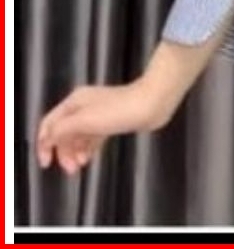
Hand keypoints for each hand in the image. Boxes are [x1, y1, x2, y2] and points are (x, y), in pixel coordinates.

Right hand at [36, 79, 168, 175]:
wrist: (152, 103)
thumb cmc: (119, 110)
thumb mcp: (85, 120)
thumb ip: (61, 130)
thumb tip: (47, 139)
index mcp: (75, 101)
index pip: (49, 124)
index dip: (43, 144)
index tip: (46, 164)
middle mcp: (84, 105)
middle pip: (63, 132)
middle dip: (63, 152)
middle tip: (71, 169)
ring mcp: (98, 113)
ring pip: (78, 136)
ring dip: (75, 152)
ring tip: (81, 165)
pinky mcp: (111, 121)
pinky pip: (92, 137)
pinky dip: (87, 148)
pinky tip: (88, 158)